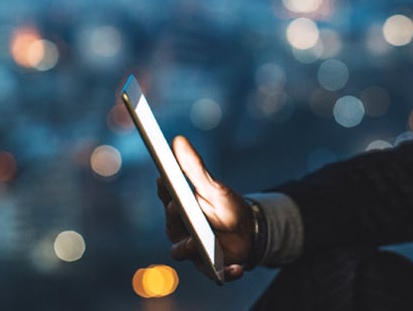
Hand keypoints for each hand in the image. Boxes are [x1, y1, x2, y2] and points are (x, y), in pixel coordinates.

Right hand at [157, 135, 254, 281]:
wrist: (249, 233)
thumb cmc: (226, 208)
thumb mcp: (212, 187)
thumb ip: (194, 167)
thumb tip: (177, 140)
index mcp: (180, 210)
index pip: (167, 197)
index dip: (164, 188)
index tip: (164, 176)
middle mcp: (181, 232)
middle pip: (171, 226)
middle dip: (173, 217)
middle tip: (175, 205)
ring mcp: (195, 252)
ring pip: (183, 252)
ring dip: (187, 248)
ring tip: (194, 243)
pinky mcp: (213, 268)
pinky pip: (217, 274)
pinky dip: (226, 273)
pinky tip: (237, 268)